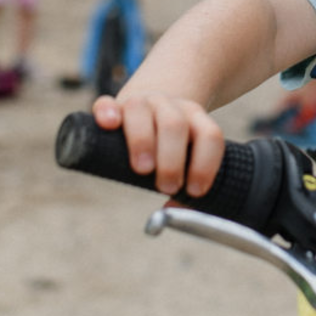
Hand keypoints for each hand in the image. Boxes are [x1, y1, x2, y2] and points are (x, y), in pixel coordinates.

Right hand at [93, 92, 224, 197]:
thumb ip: (182, 186)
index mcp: (195, 118)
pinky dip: (107, 112)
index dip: (205, 165)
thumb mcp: (183, 158)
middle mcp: (170, 106)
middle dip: (172, 159)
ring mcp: (142, 102)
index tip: (195, 192)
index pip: (209, 135)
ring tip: (143, 169)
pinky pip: (106, 104)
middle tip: (168, 186)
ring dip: (142, 141)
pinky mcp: (113, 106)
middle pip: (175, 124)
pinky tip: (109, 124)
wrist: (149, 107)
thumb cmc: (168, 143)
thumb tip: (171, 213)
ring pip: (140, 110)